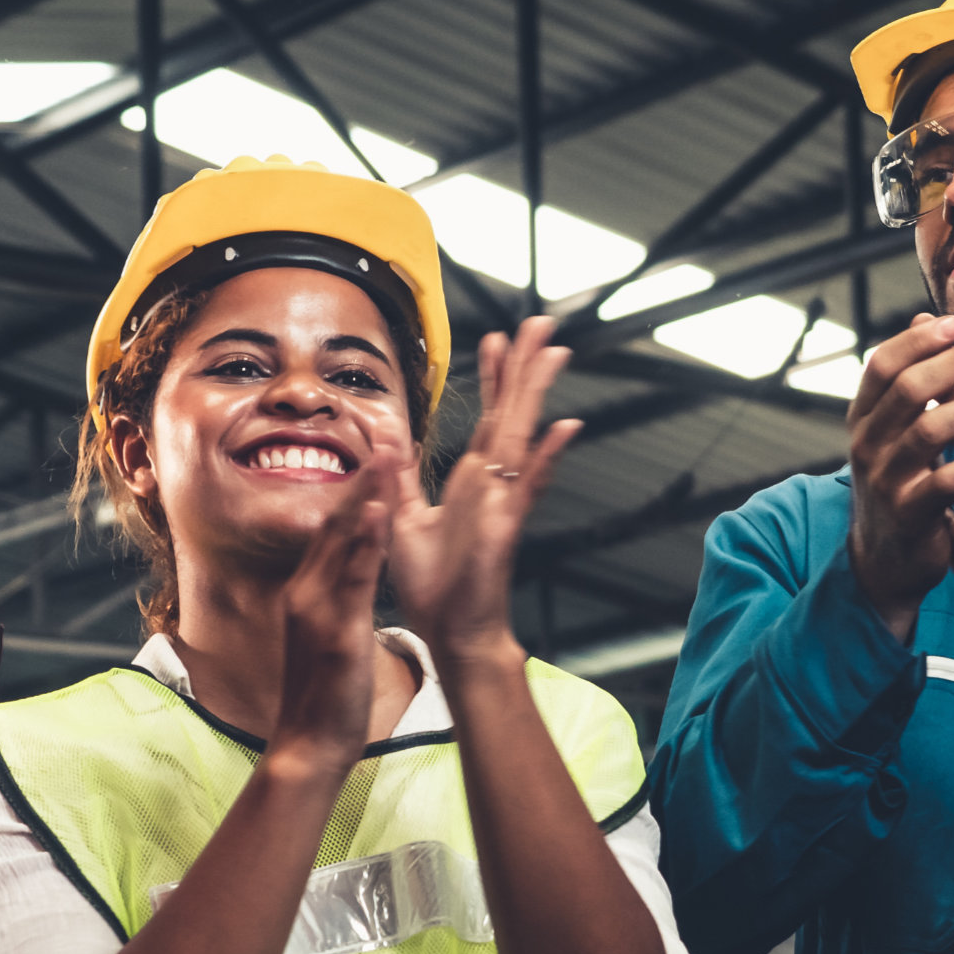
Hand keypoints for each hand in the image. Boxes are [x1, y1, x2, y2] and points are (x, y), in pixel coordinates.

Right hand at [273, 432, 396, 767]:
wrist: (308, 745)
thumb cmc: (324, 698)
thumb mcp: (329, 639)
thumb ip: (335, 604)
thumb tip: (350, 580)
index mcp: (308, 593)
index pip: (331, 531)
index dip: (353, 492)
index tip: (375, 457)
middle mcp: (307, 592)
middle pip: (333, 523)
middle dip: (361, 480)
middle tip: (383, 437)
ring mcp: (318, 610)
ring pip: (342, 541)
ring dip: (365, 495)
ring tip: (386, 455)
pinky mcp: (336, 631)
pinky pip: (352, 579)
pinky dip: (365, 543)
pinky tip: (379, 514)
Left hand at [387, 316, 579, 671]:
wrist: (452, 631)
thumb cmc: (434, 586)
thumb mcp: (402, 518)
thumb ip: (400, 476)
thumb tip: (388, 434)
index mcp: (471, 481)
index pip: (487, 419)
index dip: (493, 379)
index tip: (497, 339)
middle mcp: (492, 484)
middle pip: (513, 413)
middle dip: (525, 367)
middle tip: (540, 323)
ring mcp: (504, 501)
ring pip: (522, 434)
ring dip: (536, 392)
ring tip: (553, 350)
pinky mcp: (505, 524)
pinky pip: (529, 484)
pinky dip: (547, 457)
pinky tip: (565, 427)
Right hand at [845, 313, 953, 640]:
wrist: (885, 561)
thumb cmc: (898, 485)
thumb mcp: (892, 431)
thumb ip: (908, 380)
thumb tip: (925, 318)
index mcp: (864, 419)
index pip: (884, 365)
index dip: (920, 341)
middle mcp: (867, 445)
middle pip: (909, 390)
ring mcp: (885, 480)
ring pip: (928, 431)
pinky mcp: (908, 514)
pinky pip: (944, 483)